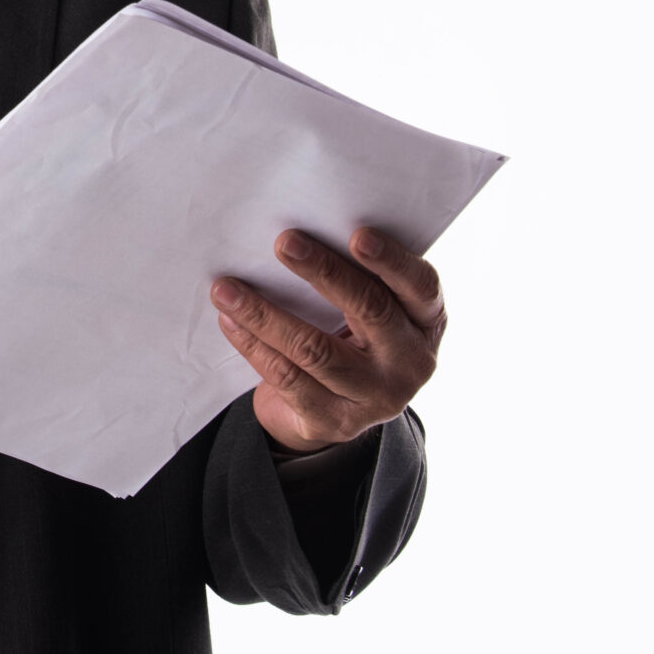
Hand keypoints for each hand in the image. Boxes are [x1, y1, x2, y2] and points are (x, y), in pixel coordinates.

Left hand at [212, 227, 446, 453]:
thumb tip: (301, 232)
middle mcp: (410, 362)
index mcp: (426, 322)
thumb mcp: (372, 310)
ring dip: (264, 314)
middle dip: (322, 272)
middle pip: (369, 309)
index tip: (358, 236)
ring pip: (314, 349)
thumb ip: (358, 276)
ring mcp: (375, 397)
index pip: (420, 286)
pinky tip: (229, 320)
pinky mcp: (334, 421)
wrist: (337, 411)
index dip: (392, 261)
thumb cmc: (353, 336)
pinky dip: (252, 344)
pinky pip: (286, 377)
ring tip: (227, 288)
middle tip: (284, 243)